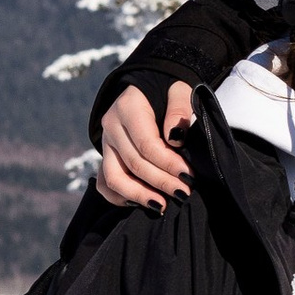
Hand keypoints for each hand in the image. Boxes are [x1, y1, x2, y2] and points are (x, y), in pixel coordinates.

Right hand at [98, 81, 196, 208]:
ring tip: (162, 205)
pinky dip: (121, 197)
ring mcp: (105, 144)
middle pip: (133, 163)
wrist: (148, 90)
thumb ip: (179, 108)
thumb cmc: (168, 92)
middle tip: (183, 193)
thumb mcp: (179, 90)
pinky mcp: (106, 157)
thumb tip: (175, 138)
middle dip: (160, 182)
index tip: (188, 176)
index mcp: (128, 108)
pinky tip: (144, 202)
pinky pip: (106, 184)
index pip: (146, 144)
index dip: (168, 163)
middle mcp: (111, 127)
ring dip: (139, 195)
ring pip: (114, 178)